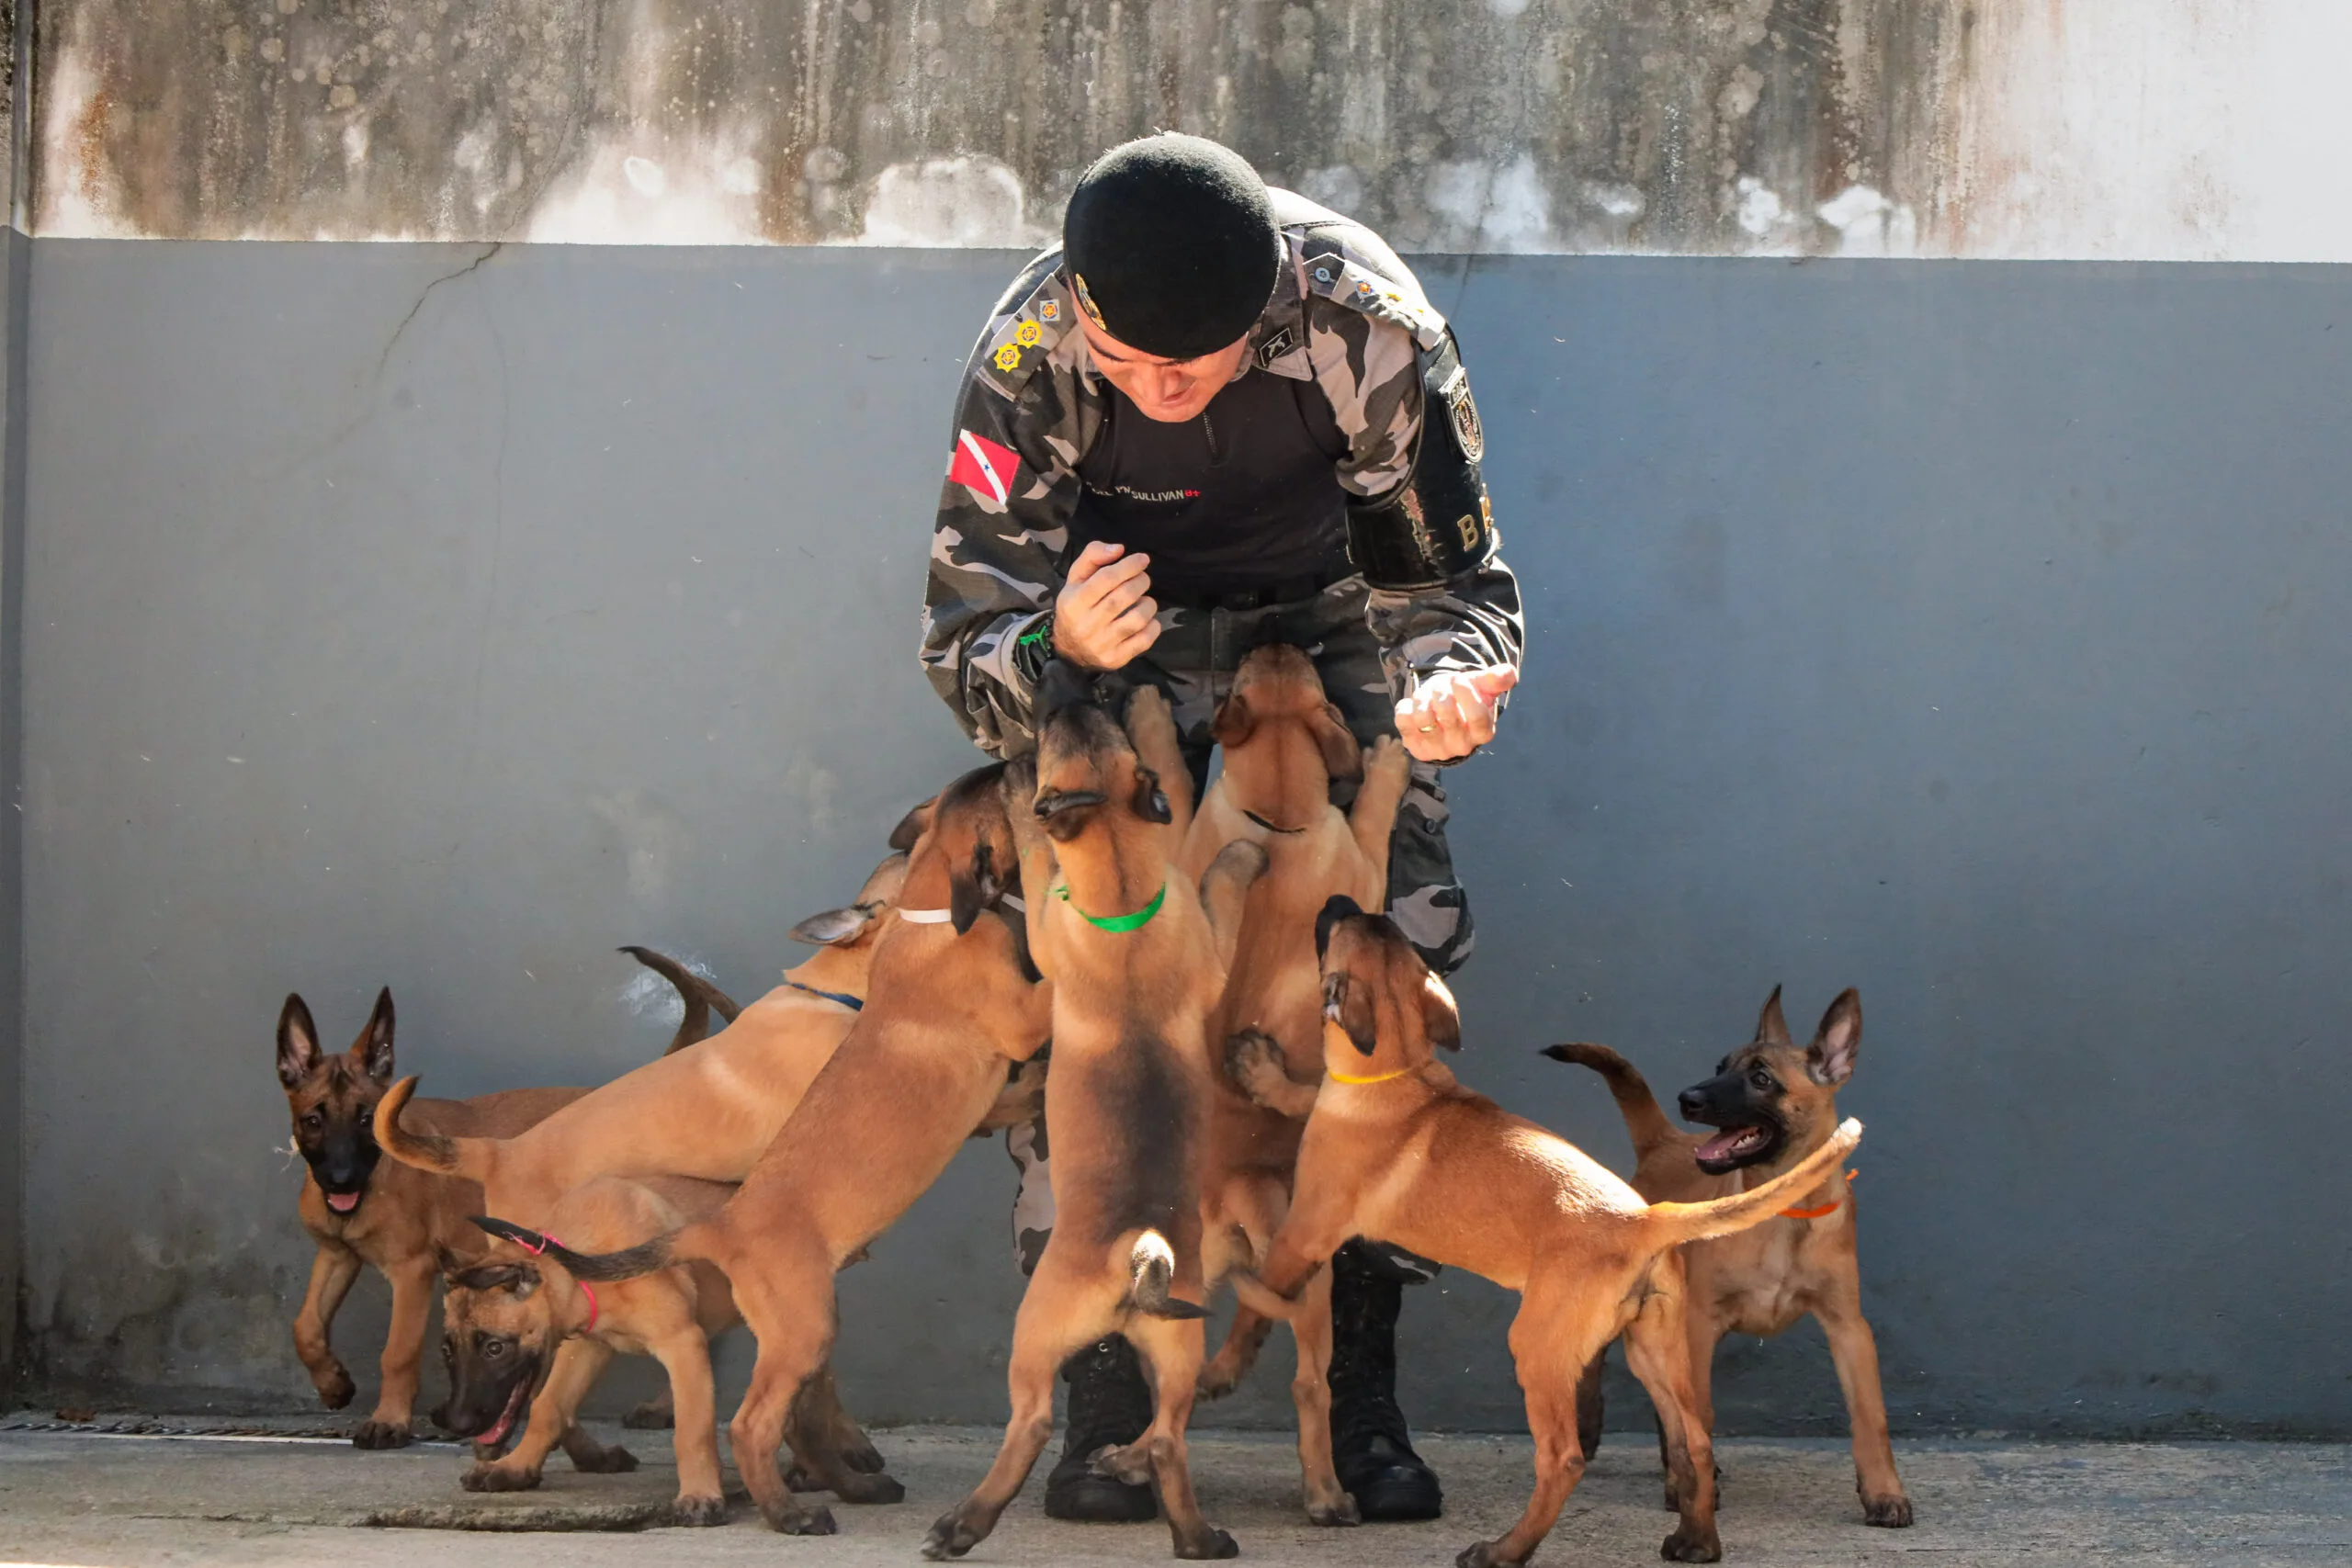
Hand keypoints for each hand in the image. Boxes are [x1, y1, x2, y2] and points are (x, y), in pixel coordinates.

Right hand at [1053, 541, 1159, 669]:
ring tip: (1145, 599)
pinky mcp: (1115, 659)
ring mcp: (1102, 644)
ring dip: (1148, 604)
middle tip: (1144, 579)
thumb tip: (1119, 549)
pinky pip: (1144, 641)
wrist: (1068, 651)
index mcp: (1074, 602)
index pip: (1106, 578)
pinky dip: (1152, 626)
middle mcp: (1086, 624)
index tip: (1143, 559)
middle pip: (1123, 597)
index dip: (1129, 566)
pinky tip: (1148, 620)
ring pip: (1136, 619)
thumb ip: (1093, 557)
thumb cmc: (1076, 608)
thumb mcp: (1075, 579)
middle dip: (1140, 582)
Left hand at [1394, 667, 1517, 762]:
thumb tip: (1506, 673)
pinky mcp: (1415, 747)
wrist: (1442, 713)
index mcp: (1483, 733)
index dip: (1467, 695)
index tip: (1458, 679)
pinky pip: (1404, 721)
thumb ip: (1497, 679)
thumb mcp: (1482, 686)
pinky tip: (1414, 706)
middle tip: (1441, 683)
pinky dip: (1406, 707)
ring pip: (1423, 718)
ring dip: (1422, 697)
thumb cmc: (1465, 698)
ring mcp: (1436, 749)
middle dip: (1442, 689)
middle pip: (1448, 715)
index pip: (1478, 717)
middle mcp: (1461, 746)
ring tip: (1427, 693)